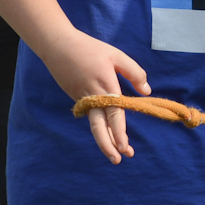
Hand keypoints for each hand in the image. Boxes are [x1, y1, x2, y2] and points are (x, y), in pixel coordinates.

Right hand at [30, 28, 151, 163]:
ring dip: (104, 141)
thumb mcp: (116, 55)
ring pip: (94, 125)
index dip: (119, 133)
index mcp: (105, 87)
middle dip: (109, 145)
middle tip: (118, 159)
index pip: (114, 115)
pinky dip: (99, 127)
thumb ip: (134, 73)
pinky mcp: (77, 98)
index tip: (124, 148)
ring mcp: (83, 99)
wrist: (57, 45)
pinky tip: (108, 135)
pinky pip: (90, 115)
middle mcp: (93, 97)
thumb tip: (147, 91)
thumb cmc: (90, 49)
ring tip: (114, 156)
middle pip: (100, 127)